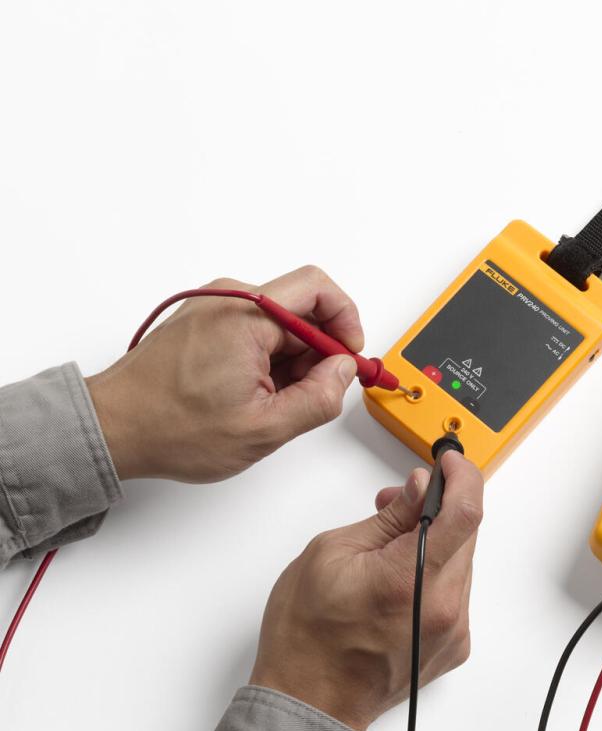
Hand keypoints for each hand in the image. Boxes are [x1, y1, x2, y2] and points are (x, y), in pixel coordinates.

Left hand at [85, 266, 364, 481]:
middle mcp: (228, 299)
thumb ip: (318, 398)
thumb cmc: (171, 428)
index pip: (318, 290)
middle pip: (301, 307)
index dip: (346, 322)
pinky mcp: (205, 321)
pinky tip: (256, 394)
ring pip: (280, 323)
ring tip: (275, 402)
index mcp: (245, 316)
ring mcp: (214, 307)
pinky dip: (269, 359)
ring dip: (292, 360)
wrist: (112, 428)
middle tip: (317, 391)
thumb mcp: (263, 429)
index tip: (350, 357)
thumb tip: (344, 372)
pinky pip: (255, 330)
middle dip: (320, 350)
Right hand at [249, 451, 483, 730]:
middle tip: (401, 502)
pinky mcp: (453, 644)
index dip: (463, 476)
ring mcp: (451, 629)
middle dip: (439, 506)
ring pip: (461, 561)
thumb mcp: (332, 553)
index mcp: (409, 578)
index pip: (465, 511)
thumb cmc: (307, 638)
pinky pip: (456, 591)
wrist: (309, 703)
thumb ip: (387, 517)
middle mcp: (441, 607)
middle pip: (466, 534)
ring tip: (391, 544)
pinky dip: (436, 572)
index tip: (449, 462)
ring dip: (436, 541)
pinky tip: (401, 576)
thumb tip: (418, 489)